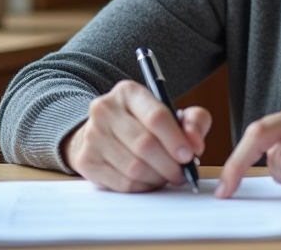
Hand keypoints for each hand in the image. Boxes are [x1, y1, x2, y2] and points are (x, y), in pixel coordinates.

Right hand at [63, 79, 210, 191]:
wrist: (102, 133)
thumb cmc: (144, 124)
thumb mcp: (173, 114)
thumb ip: (194, 122)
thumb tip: (195, 144)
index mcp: (128, 92)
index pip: (156, 116)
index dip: (176, 140)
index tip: (189, 155)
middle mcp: (105, 109)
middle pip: (145, 145)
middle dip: (170, 164)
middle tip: (182, 173)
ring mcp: (92, 136)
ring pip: (135, 168)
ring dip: (157, 178)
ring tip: (166, 175)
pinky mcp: (86, 161)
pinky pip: (122, 184)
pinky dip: (142, 187)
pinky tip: (149, 180)